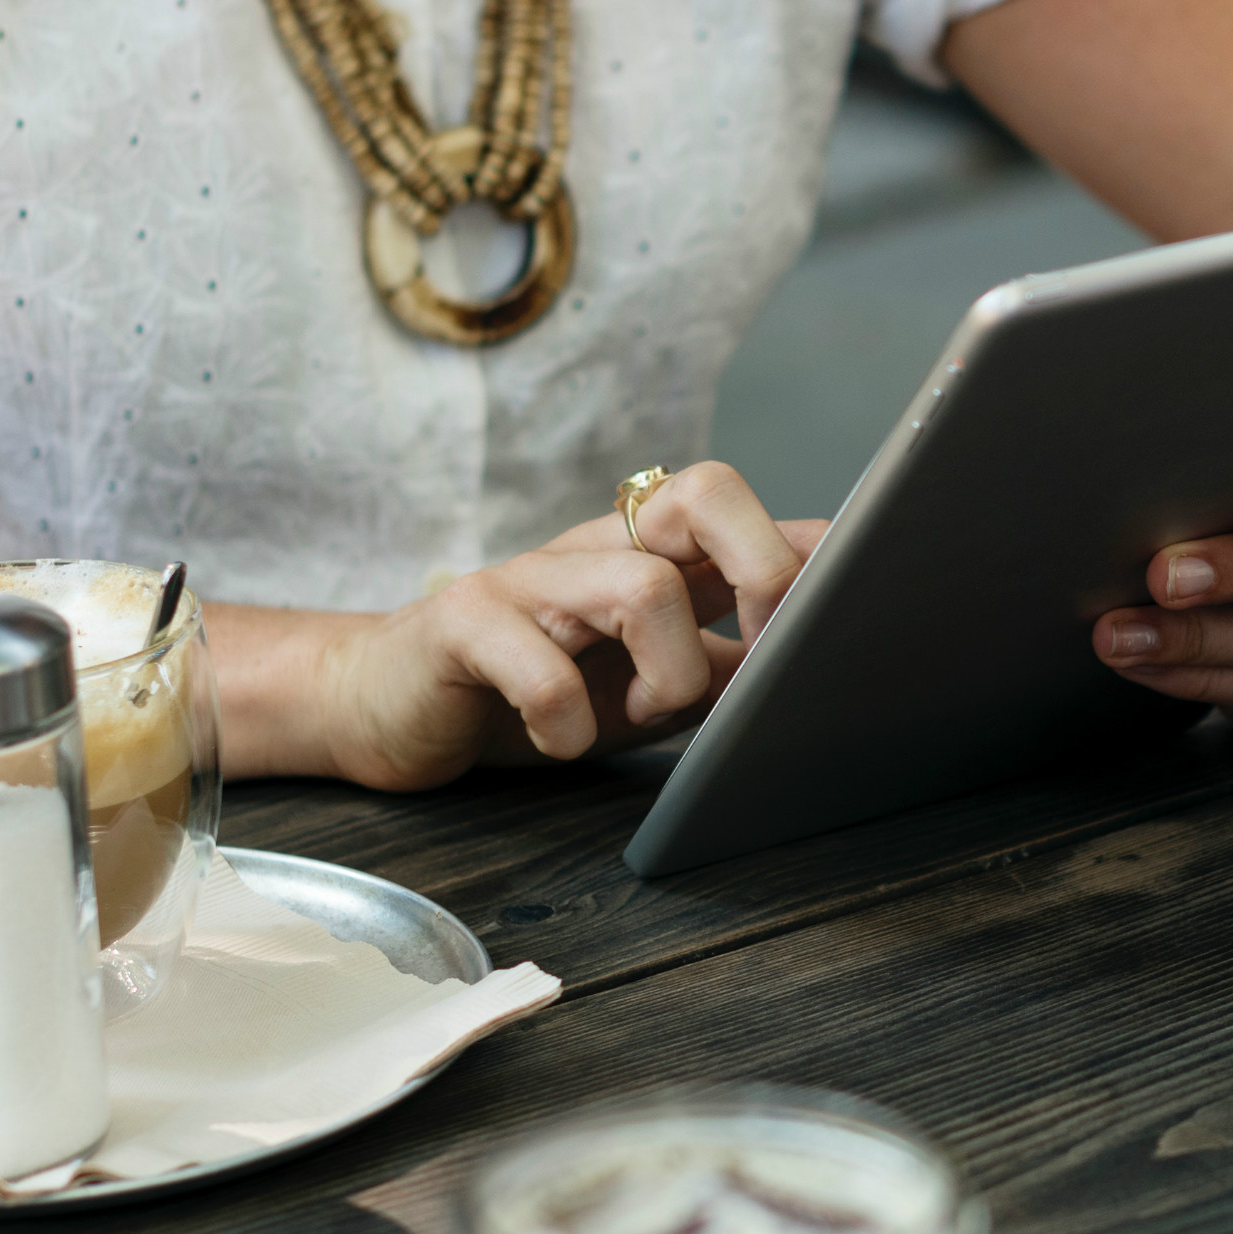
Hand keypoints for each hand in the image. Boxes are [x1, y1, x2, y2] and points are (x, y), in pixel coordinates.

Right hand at [313, 461, 828, 790]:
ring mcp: (529, 577)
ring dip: (670, 671)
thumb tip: (821, 669)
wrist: (385, 706)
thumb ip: (729, 668)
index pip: (746, 510)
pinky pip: (535, 659)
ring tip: (646, 716)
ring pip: (640, 584)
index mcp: (649, 554)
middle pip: (703, 493)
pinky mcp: (463, 624)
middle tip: (758, 652)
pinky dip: (565, 716)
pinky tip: (560, 740)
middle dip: (761, 570)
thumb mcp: (650, 685)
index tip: (848, 608)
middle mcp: (596, 548)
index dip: (807, 548)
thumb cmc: (534, 693)